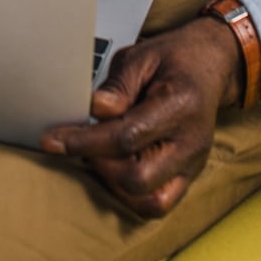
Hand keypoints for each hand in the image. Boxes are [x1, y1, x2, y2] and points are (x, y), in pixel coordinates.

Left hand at [40, 15, 242, 217]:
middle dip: (99, 163)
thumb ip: (118, 87)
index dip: (85, 141)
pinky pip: (159, 204)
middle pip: (137, 177)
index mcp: (181, 106)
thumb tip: (94, 111)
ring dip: (114, 183)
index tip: (52, 139)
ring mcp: (193, 165)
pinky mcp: (188, 176)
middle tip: (80, 142)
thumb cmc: (173, 58)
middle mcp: (191, 143)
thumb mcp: (141, 56)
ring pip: (149, 201)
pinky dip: (131, 195)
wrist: (209, 65)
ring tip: (97, 155)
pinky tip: (114, 169)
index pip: (127, 137)